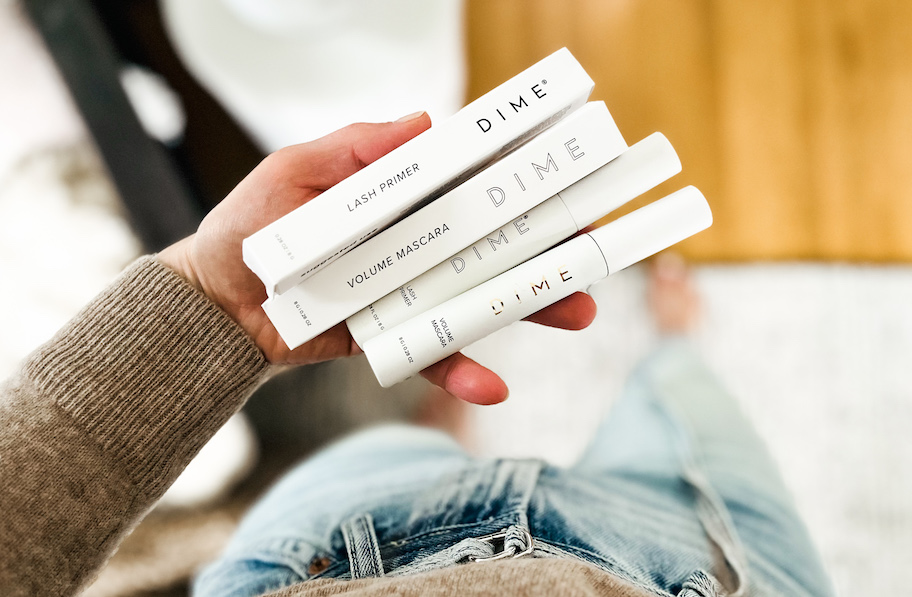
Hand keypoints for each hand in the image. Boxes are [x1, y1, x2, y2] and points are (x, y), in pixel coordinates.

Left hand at [158, 113, 597, 403]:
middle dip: (547, 244)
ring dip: (530, 304)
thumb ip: (353, 148)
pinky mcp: (389, 336)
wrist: (214, 306)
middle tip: (597, 247)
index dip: (519, 181)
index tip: (568, 179)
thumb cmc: (249, 227)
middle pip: (491, 241)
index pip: (470, 184)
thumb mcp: (293, 172)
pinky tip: (494, 387)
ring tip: (579, 310)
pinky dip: (460, 371)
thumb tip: (423, 123)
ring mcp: (405, 291)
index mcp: (399, 198)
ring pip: (478, 296)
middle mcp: (412, 242)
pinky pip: (432, 353)